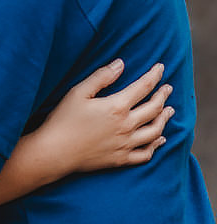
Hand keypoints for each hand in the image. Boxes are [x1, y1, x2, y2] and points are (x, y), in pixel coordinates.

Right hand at [38, 59, 172, 174]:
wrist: (55, 152)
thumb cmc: (62, 120)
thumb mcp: (77, 93)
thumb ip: (101, 77)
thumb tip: (121, 64)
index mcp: (116, 107)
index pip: (143, 87)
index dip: (154, 75)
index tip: (160, 67)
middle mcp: (126, 125)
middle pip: (154, 108)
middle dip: (163, 95)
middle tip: (168, 88)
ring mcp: (126, 144)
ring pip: (155, 130)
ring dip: (165, 118)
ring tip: (169, 110)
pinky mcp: (121, 159)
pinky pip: (146, 153)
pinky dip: (156, 145)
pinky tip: (160, 139)